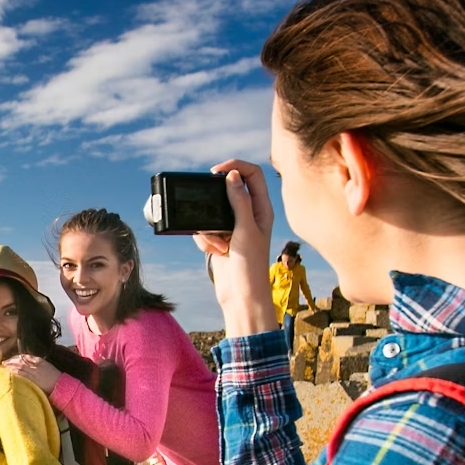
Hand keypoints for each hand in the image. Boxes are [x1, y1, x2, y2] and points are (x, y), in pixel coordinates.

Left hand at [2, 354, 61, 393]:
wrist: (61, 385)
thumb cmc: (55, 377)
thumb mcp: (47, 366)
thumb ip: (38, 364)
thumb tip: (29, 364)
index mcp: (40, 360)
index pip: (26, 356)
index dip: (17, 357)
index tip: (11, 358)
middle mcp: (37, 365)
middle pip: (21, 361)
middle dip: (12, 360)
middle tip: (4, 361)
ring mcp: (35, 372)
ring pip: (20, 367)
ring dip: (11, 365)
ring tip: (4, 366)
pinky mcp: (34, 380)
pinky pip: (23, 375)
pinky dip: (16, 372)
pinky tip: (11, 372)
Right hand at [193, 159, 279, 336]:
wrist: (241, 297)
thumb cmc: (251, 266)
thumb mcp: (246, 230)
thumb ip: (239, 201)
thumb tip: (232, 176)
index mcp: (262, 209)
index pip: (252, 174)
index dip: (235, 167)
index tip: (216, 172)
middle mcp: (248, 215)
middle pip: (229, 188)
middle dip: (215, 197)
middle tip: (206, 200)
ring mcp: (232, 227)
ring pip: (212, 209)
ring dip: (208, 225)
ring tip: (219, 243)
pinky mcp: (218, 239)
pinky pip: (203, 228)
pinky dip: (204, 239)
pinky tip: (215, 252)